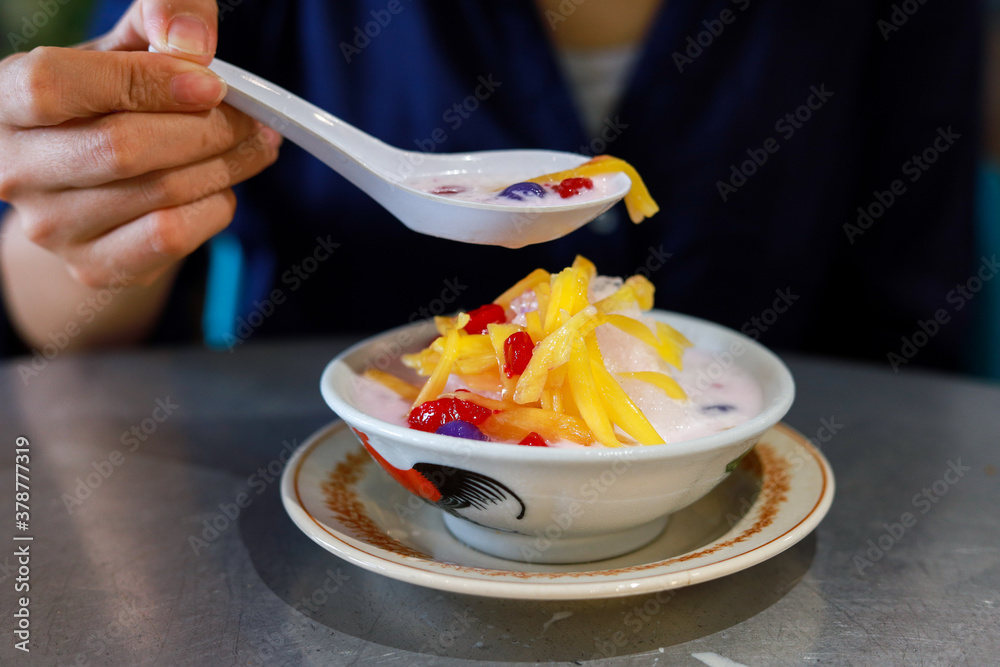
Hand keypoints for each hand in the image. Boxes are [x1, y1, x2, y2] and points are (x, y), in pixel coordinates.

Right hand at [0, 0, 280, 287]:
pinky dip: (214, 208)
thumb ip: (155, 23)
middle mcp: (15, 169)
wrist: (85, 192)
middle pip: (122, 149)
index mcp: (5, 101)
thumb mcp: (119, 52)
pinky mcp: (93, 267)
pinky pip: (172, 237)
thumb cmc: (104, 108)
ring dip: (226, 166)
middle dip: (207, 129)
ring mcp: (51, 227)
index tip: (210, 83)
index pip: (57, 85)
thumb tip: (192, 40)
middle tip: (254, 119)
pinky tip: (221, 187)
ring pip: (160, 194)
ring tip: (255, 145)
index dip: (145, 82)